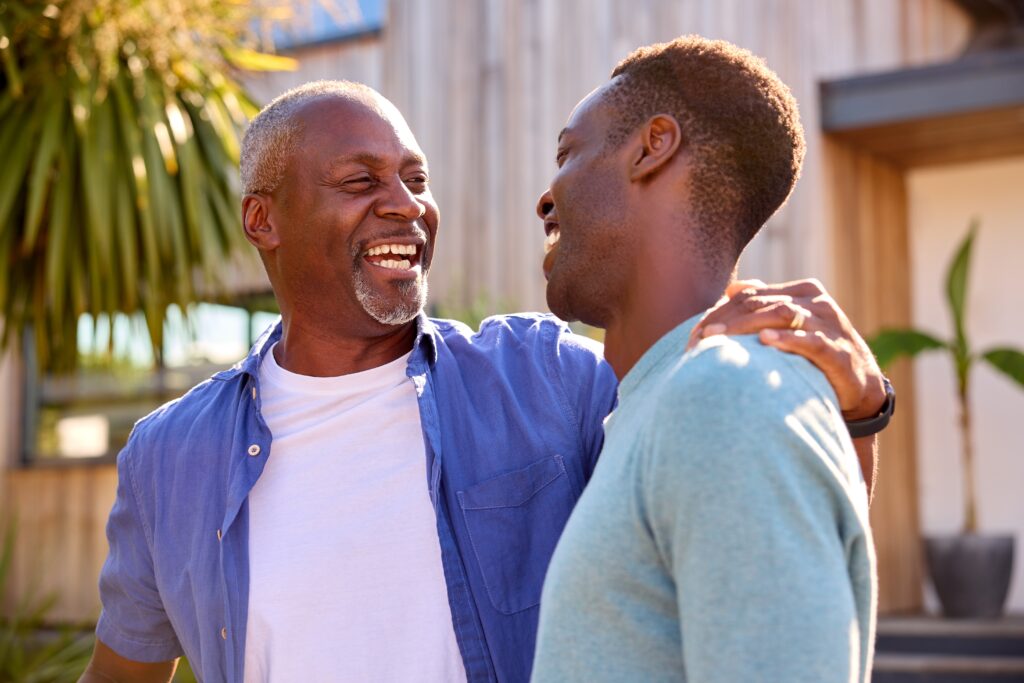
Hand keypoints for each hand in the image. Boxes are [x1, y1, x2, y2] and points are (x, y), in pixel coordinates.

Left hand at [687, 278, 886, 420]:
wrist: (859, 384)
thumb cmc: (816, 353)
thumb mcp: (792, 325)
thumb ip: (765, 305)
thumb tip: (732, 289)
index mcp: (802, 291)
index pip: (752, 294)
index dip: (720, 311)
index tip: (695, 332)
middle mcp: (816, 302)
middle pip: (762, 303)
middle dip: (727, 319)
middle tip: (701, 336)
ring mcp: (829, 324)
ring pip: (783, 314)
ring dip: (747, 325)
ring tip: (720, 338)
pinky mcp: (839, 351)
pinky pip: (811, 341)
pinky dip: (788, 340)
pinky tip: (765, 341)